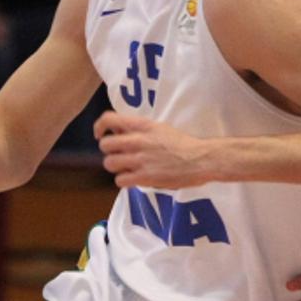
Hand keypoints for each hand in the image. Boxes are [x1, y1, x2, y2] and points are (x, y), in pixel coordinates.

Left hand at [94, 110, 211, 188]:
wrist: (200, 159)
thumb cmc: (183, 144)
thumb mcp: (160, 128)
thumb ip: (139, 130)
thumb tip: (119, 132)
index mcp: (142, 126)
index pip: (109, 119)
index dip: (99, 127)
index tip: (100, 135)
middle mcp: (138, 141)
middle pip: (105, 145)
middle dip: (109, 151)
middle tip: (118, 155)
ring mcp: (140, 159)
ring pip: (110, 163)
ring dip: (116, 167)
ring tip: (127, 168)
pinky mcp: (144, 177)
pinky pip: (120, 180)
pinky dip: (124, 181)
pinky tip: (133, 179)